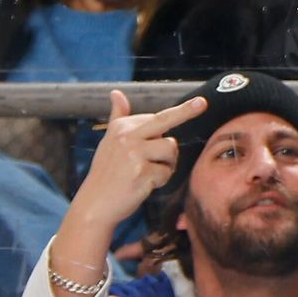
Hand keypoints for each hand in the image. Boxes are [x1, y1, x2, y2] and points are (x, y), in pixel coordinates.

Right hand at [68, 89, 205, 232]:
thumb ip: (117, 117)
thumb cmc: (107, 173)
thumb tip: (116, 93)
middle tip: (202, 103)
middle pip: (165, 120)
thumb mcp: (109, 141)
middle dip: (187, 110)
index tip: (198, 103)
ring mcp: (134, 154)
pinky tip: (145, 185)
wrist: (95, 203)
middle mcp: (127, 136)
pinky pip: (166, 172)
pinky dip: (161, 181)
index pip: (157, 118)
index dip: (166, 131)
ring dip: (167, 164)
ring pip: (170, 149)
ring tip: (149, 173)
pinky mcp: (142, 173)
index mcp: (121, 126)